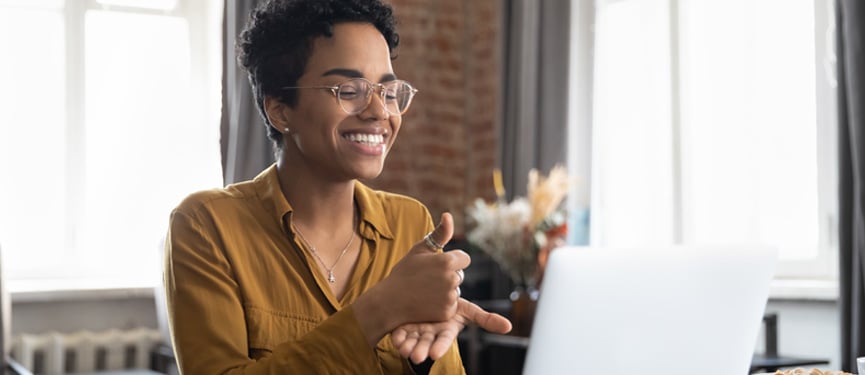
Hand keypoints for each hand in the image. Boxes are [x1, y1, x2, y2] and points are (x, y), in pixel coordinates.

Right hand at [353, 213, 469, 344]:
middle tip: (427, 279)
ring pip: (456, 290)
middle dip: (448, 275)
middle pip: (460, 275)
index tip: (437, 265)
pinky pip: (452, 305)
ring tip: (425, 291)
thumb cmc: (404, 272)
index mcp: (447, 261)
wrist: (389, 301)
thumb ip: (439, 233)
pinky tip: (427, 302)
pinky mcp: (447, 312)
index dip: (452, 261)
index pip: (464, 259)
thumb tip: (449, 215)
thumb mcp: (420, 249)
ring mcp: (450, 297)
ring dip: (446, 290)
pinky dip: (442, 304)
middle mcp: (452, 279)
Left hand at [391, 298, 511, 363]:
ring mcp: (418, 331)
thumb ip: (486, 319)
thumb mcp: (468, 309)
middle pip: (427, 343)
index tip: (435, 355)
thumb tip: (509, 327)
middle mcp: (432, 332)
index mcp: (447, 329)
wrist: (429, 294)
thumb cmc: (450, 304)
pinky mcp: (404, 326)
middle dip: (421, 350)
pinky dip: (398, 337)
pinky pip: (400, 333)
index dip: (440, 346)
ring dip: (408, 347)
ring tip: (405, 350)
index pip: (445, 340)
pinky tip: (396, 338)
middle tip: (416, 356)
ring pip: (412, 341)